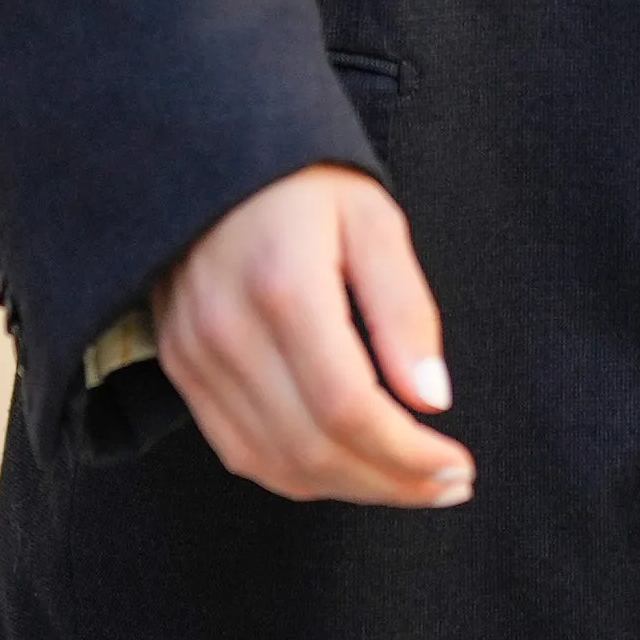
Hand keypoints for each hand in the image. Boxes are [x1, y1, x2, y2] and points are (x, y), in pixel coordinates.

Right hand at [155, 165, 471, 507]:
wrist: (206, 149)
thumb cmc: (303, 181)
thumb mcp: (373, 220)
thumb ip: (405, 311)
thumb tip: (433, 401)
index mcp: (284, 287)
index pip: (348, 410)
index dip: (408, 457)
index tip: (459, 468)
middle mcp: (228, 331)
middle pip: (313, 450)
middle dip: (391, 483)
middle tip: (448, 485)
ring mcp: (194, 354)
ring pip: (276, 464)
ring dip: (350, 489)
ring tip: (409, 483)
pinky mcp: (180, 365)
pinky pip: (239, 451)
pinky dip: (300, 475)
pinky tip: (349, 466)